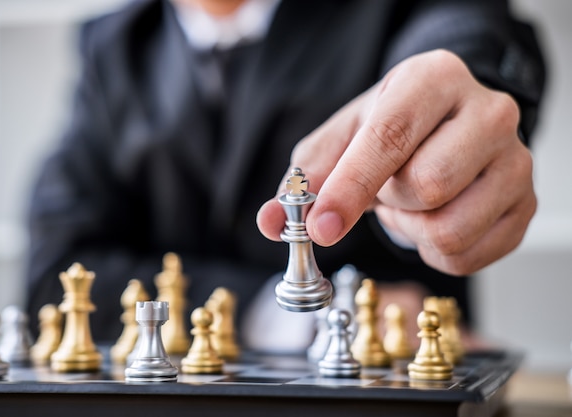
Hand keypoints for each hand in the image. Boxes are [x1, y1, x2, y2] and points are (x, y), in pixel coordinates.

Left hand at [256, 49, 535, 275]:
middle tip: (388, 185)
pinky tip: (433, 218)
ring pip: (449, 228)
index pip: (391, 137)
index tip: (321, 226)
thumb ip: (304, 179)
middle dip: (390, 200)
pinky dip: (433, 250)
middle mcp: (488, 112)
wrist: (445, 127)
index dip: (351, 187)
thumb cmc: (389, 131)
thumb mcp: (341, 139)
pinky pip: (466, 256)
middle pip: (426, 186)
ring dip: (412, 228)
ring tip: (411, 202)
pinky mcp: (525, 204)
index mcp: (433, 80)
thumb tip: (271, 223)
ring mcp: (516, 160)